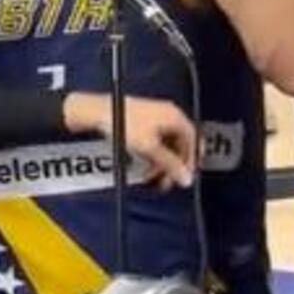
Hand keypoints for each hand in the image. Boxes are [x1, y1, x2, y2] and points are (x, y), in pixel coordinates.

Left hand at [63, 93, 195, 191]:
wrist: (100, 113)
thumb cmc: (124, 122)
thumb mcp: (151, 148)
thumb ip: (170, 164)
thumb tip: (185, 177)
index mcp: (174, 116)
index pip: (193, 140)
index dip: (191, 160)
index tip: (186, 174)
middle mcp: (167, 114)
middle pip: (180, 144)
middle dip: (174, 164)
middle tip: (168, 180)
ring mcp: (156, 117)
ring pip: (167, 144)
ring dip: (162, 162)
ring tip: (153, 176)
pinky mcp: (144, 121)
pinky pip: (156, 141)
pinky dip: (153, 155)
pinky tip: (145, 165)